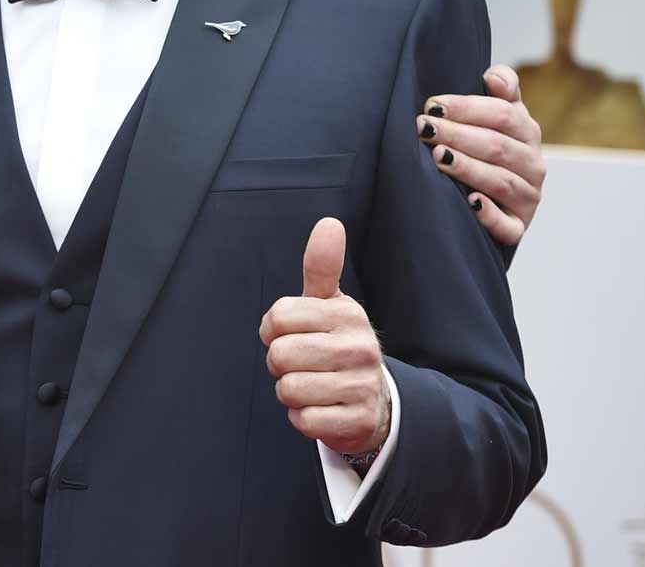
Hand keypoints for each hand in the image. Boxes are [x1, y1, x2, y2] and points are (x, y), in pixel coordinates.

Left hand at [258, 218, 389, 456]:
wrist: (373, 400)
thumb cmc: (337, 344)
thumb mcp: (329, 304)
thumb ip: (321, 266)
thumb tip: (329, 223)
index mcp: (347, 313)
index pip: (278, 316)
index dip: (272, 329)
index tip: (290, 333)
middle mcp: (360, 347)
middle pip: (279, 355)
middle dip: (279, 364)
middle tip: (301, 364)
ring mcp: (362, 386)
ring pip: (289, 389)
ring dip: (290, 392)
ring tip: (312, 385)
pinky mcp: (359, 422)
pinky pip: (303, 420)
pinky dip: (303, 418)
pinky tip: (322, 409)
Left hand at [417, 64, 544, 244]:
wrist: (494, 201)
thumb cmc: (487, 149)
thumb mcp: (497, 117)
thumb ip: (502, 92)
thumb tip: (494, 77)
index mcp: (527, 133)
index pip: (503, 115)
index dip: (467, 108)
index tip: (432, 105)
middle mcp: (533, 165)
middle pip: (497, 146)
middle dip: (458, 135)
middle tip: (424, 128)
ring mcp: (527, 199)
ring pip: (500, 181)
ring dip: (468, 168)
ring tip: (439, 157)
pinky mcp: (517, 228)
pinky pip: (507, 225)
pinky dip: (490, 214)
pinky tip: (470, 203)